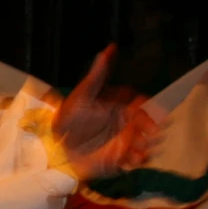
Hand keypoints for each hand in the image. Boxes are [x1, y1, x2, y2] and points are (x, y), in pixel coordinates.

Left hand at [51, 45, 156, 179]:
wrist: (55, 144)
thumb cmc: (69, 117)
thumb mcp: (82, 95)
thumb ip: (98, 74)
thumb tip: (110, 47)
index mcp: (122, 107)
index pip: (141, 104)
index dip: (145, 106)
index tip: (140, 109)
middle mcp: (128, 124)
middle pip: (148, 124)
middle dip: (152, 128)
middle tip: (153, 132)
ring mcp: (126, 142)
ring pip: (145, 143)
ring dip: (148, 145)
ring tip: (143, 149)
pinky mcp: (120, 159)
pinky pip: (133, 160)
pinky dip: (137, 161)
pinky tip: (133, 161)